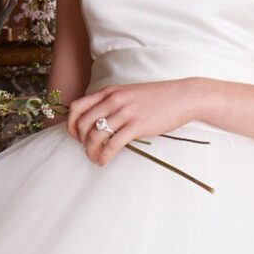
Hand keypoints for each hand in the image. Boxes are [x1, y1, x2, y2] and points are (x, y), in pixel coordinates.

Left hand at [64, 77, 205, 165]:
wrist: (183, 96)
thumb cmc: (157, 98)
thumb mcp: (129, 94)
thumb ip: (112, 103)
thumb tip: (97, 120)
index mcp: (109, 92)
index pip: (77, 106)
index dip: (70, 124)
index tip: (76, 136)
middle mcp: (113, 100)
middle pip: (82, 123)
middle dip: (80, 141)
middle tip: (87, 149)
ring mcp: (124, 112)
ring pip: (94, 135)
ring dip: (90, 151)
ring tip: (95, 158)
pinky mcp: (136, 126)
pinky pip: (112, 144)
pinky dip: (103, 156)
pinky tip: (104, 161)